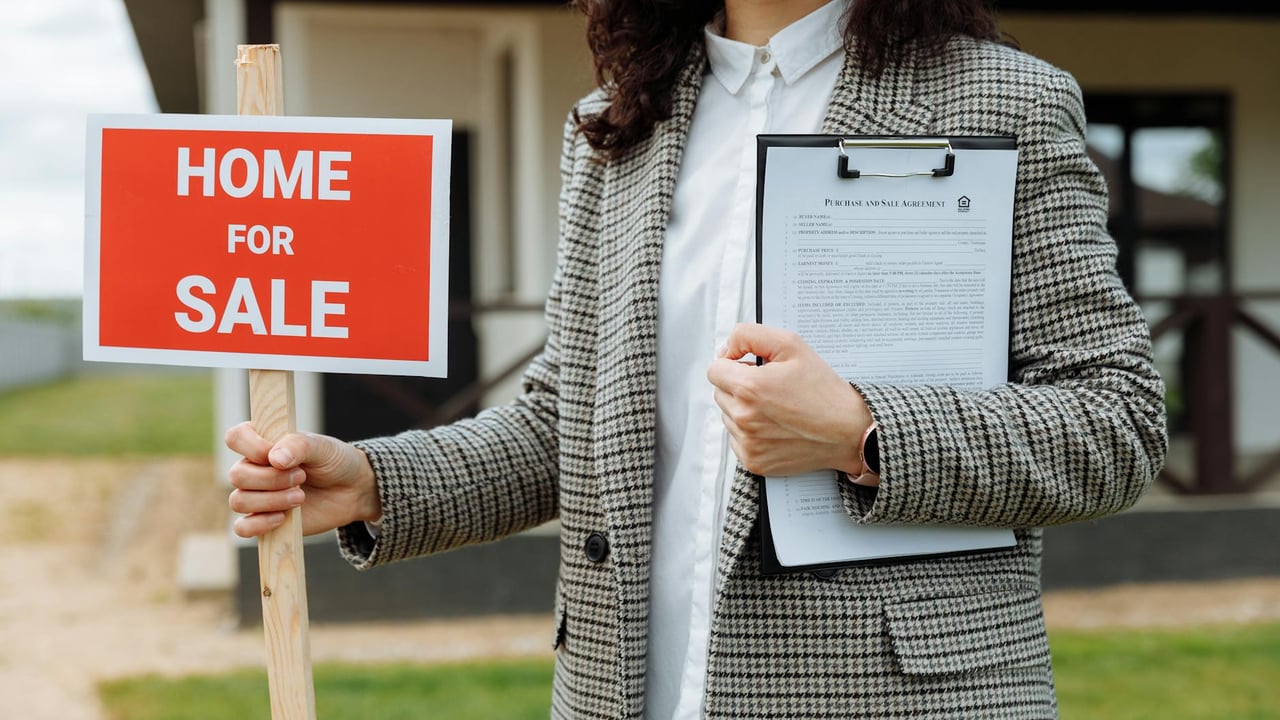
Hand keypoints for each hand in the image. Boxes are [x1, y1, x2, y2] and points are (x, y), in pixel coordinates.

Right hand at [225, 422, 380, 537]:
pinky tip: (282, 518)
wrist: (352, 490)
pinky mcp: (263, 519)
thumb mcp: (323, 447)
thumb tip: (274, 458)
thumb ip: (299, 446)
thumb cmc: (334, 462)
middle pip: (237, 475)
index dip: (253, 448)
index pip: (235, 437)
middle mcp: (254, 468)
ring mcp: (256, 495)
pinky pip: (242, 528)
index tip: (279, 455)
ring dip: (271, 500)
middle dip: (271, 479)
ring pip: (238, 501)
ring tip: (300, 496)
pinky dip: (258, 524)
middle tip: (302, 477)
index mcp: (262, 442)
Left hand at [706, 323, 871, 476]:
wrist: (849, 431)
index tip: (752, 367)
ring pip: (728, 416)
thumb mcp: (791, 345)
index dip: (733, 363)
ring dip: (743, 409)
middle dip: (738, 386)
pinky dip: (750, 432)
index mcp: (749, 387)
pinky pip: (737, 439)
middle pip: (719, 392)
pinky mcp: (753, 461)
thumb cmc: (823, 389)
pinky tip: (775, 426)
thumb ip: (749, 335)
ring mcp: (747, 442)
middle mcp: (743, 418)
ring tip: (776, 407)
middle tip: (771, 387)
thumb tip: (726, 348)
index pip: (714, 369)